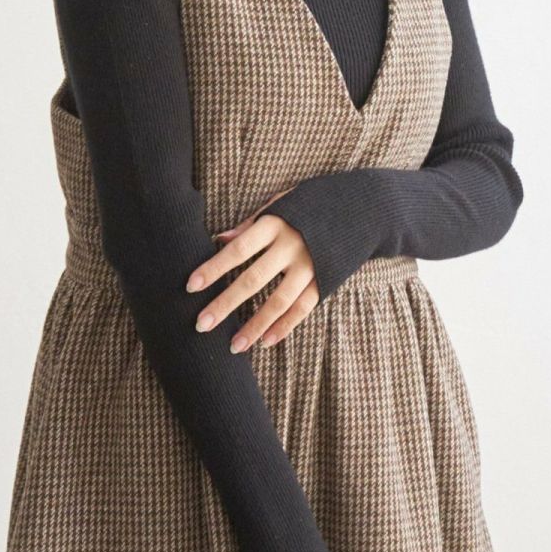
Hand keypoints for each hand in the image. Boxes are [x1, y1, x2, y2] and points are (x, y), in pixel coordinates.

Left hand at [185, 190, 320, 351]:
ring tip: (234, 346)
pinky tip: (265, 342)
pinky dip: (284, 326)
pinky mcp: (326, 280)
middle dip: (226, 303)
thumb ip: (250, 224)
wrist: (359, 208)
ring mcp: (311, 266)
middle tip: (202, 324)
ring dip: (255, 325)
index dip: (214, 268)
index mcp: (275, 225)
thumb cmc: (308, 206)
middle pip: (254, 280)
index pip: (238, 250)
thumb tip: (219, 239)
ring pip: (279, 301)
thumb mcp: (280, 205)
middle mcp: (293, 247)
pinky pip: (303, 308)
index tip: (191, 286)